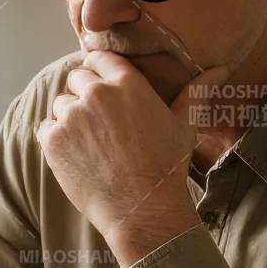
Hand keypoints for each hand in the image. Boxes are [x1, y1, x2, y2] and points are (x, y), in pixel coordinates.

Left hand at [35, 51, 228, 266]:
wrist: (142, 209)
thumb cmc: (166, 167)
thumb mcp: (184, 124)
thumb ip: (195, 91)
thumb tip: (221, 70)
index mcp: (126, 83)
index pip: (98, 58)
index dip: (99, 72)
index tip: (103, 90)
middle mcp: (96, 94)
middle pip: (76, 79)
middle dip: (84, 95)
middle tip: (101, 125)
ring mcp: (71, 116)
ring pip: (60, 104)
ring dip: (70, 118)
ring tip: (92, 144)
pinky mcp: (53, 140)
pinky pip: (45, 128)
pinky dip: (55, 139)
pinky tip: (78, 155)